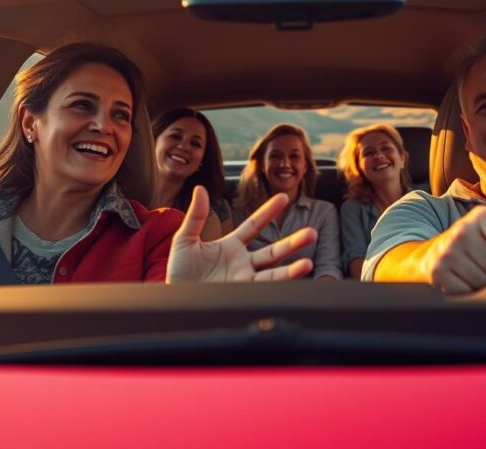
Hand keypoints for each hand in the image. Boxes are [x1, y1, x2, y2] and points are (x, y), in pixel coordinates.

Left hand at [166, 186, 315, 282]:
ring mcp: (244, 279)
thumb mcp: (185, 238)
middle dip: (293, 242)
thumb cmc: (178, 270)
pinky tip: (291, 279)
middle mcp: (242, 262)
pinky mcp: (241, 293)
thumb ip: (196, 215)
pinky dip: (279, 284)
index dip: (268, 212)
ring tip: (309, 262)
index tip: (283, 197)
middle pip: (273, 251)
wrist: (173, 296)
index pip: (254, 225)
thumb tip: (200, 188)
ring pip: (273, 272)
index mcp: (231, 246)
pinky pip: (264, 288)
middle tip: (312, 233)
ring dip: (292, 268)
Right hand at [421, 206, 485, 294]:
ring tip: (478, 275)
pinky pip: (466, 292)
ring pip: (484, 282)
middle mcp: (462, 230)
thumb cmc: (475, 245)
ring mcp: (448, 251)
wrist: (436, 252)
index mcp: (482, 216)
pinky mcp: (437, 271)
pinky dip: (469, 292)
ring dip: (485, 285)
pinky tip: (465, 282)